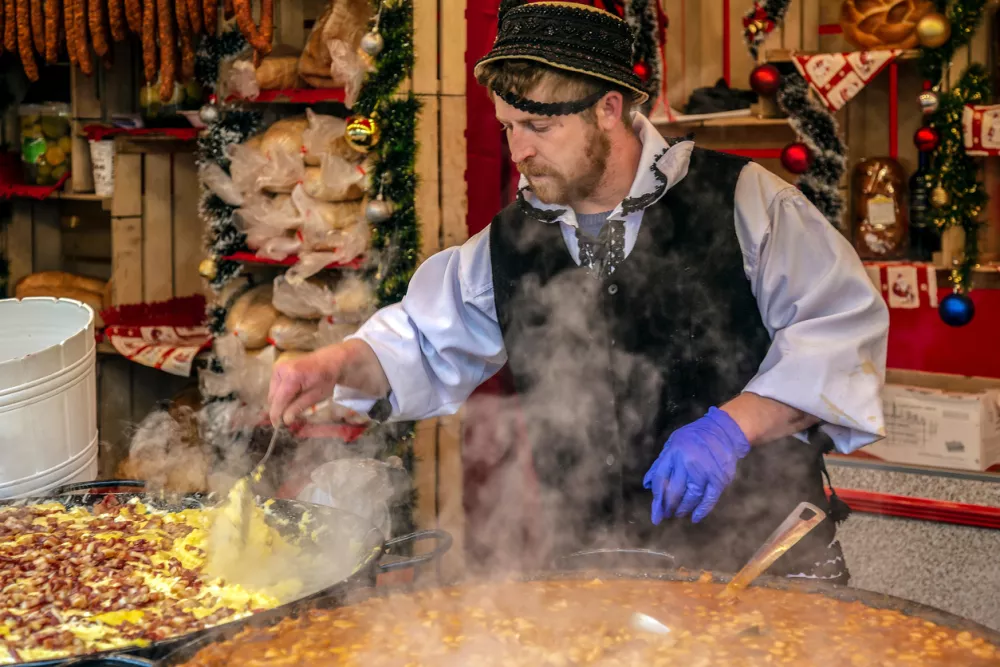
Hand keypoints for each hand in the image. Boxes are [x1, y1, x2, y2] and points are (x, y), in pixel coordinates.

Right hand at [268, 345, 345, 426]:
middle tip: (290, 418)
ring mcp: (278, 368)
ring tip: (294, 405)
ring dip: (280, 402)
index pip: (278, 401)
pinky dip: (282, 394)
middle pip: (272, 397)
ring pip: (273, 393)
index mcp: (291, 377)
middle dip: (279, 409)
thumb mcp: (316, 395)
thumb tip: (285, 420)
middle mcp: (280, 370)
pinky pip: (275, 387)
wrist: (330, 360)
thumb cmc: (327, 378)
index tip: (278, 427)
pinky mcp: (278, 369)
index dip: (276, 415)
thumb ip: (299, 407)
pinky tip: (293, 396)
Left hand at [642, 407, 750, 524]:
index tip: (655, 513)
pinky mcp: (720, 478)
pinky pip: (709, 499)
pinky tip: (695, 517)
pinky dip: (701, 510)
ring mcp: (705, 471)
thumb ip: (660, 463)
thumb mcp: (672, 444)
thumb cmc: (694, 438)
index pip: (660, 479)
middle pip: (674, 491)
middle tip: (667, 515)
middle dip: (668, 507)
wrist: (723, 430)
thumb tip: (647, 484)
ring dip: (683, 509)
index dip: (657, 498)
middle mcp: (688, 462)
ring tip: (679, 513)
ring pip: (691, 498)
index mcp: (674, 452)